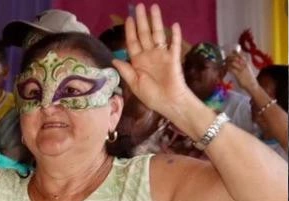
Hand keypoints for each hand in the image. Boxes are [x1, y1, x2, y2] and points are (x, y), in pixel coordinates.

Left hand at [114, 5, 197, 120]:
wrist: (170, 104)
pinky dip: (175, 36)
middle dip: (142, 20)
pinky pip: (174, 45)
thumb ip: (125, 71)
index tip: (129, 18)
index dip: (130, 30)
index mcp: (138, 61)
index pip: (133, 42)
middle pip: (144, 34)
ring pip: (158, 35)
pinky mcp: (174, 59)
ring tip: (154, 8)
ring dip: (156, 21)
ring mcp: (162, 56)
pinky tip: (174, 25)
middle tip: (139, 6)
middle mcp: (150, 55)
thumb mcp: (135, 85)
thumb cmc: (152, 97)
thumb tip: (114, 58)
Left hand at [224, 51, 258, 90]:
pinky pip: (231, 69)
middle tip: (226, 60)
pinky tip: (227, 70)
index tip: (230, 54)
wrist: (253, 86)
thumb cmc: (249, 79)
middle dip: (229, 58)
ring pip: (232, 62)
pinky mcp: (238, 74)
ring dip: (227, 63)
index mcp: (246, 63)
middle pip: (234, 57)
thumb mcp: (248, 69)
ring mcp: (241, 69)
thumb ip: (244, 65)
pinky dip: (227, 68)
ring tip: (225, 65)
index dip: (234, 53)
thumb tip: (239, 62)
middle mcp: (244, 64)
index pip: (239, 54)